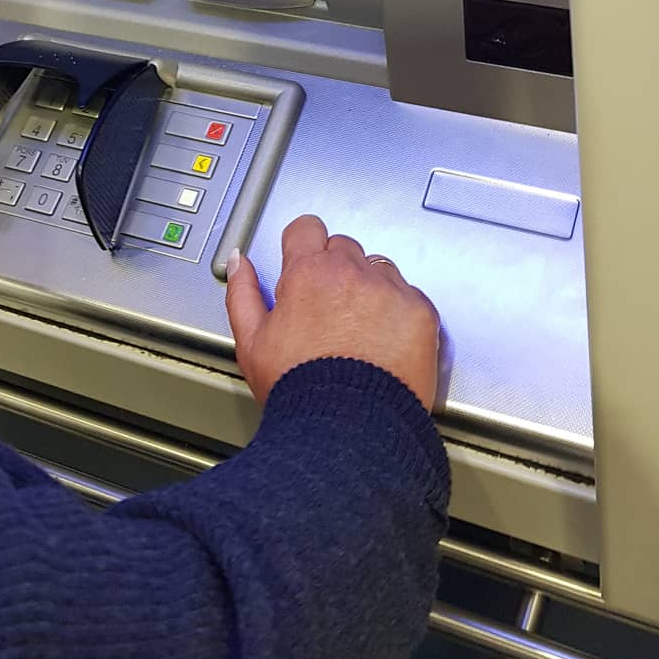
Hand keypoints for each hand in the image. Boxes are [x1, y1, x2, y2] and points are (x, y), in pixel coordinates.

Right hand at [225, 214, 440, 410]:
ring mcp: (389, 290)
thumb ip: (242, 293)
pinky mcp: (420, 312)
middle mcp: (350, 272)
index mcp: (307, 273)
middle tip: (330, 308)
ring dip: (369, 287)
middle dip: (335, 270)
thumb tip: (238, 263)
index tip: (304, 262)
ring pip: (379, 268)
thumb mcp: (251, 342)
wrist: (348, 429)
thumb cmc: (299, 390)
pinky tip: (386, 340)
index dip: (303, 245)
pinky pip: (411, 295)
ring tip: (360, 328)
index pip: (306, 229)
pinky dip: (400, 311)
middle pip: (344, 248)